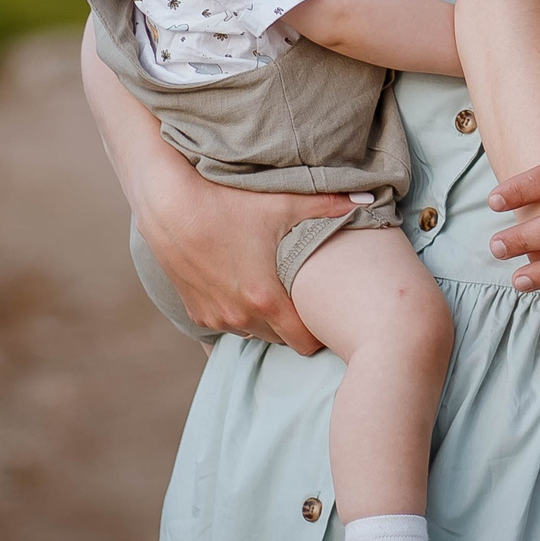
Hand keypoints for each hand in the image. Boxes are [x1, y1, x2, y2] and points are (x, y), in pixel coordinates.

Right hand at [83, 20, 354, 352]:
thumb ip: (330, 205)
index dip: (321, 331)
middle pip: (282, 341)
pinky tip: (246, 289)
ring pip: (255, 334)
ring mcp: (217, 319)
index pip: (306, 343)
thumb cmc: (227, 202)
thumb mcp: (281, 203)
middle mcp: (242, 318)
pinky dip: (240, 315)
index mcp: (267, 300)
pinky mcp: (197, 314)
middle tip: (308, 303)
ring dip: (267, 322)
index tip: (329, 315)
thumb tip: (372, 197)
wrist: (168, 205)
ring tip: (277, 294)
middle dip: (296, 326)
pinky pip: (228, 327)